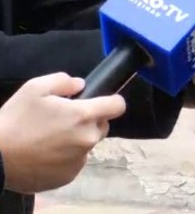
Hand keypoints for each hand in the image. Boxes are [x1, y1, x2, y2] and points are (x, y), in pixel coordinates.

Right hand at [0, 73, 125, 193]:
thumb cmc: (14, 121)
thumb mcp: (34, 88)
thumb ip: (63, 81)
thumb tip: (80, 85)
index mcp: (83, 116)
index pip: (118, 106)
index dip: (111, 101)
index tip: (101, 101)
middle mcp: (87, 139)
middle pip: (102, 125)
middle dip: (88, 121)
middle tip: (62, 121)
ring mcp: (79, 160)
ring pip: (87, 144)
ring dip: (76, 140)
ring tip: (48, 139)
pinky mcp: (68, 176)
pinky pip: (74, 162)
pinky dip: (65, 157)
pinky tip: (44, 154)